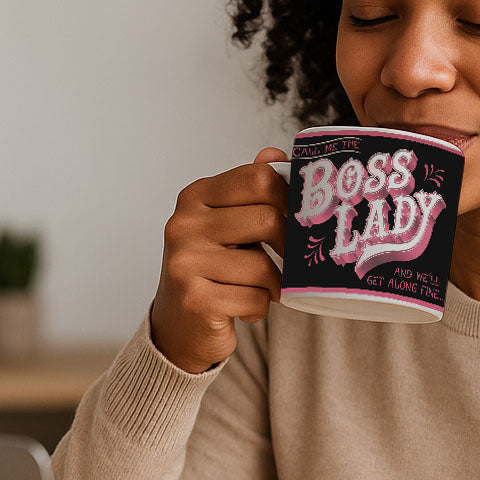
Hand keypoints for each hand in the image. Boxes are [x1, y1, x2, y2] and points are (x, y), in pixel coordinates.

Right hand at [150, 147, 288, 372]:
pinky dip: (259, 307)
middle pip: (267, 220)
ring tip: (262, 289)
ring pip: (263, 266)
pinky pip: (254, 299)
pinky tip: (244, 307)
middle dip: (288, 246)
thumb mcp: (230, 224)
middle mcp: (184, 224)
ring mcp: (185, 262)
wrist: (179, 325)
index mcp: (196, 197)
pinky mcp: (194, 300)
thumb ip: (252, 191)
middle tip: (289, 261)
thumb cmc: (214, 269)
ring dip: (273, 284)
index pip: (258, 178)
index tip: (299, 219)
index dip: (290, 199)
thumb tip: (275, 153)